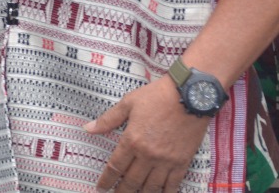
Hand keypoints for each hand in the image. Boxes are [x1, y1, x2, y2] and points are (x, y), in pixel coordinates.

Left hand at [85, 76, 208, 191]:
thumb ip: (108, 119)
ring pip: (151, 187)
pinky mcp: (182, 162)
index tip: (101, 187)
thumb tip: (88, 128)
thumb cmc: (157, 96)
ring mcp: (166, 161)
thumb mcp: (129, 103)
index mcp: (132, 140)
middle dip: (121, 191)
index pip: (115, 167)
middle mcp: (147, 155)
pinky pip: (172, 185)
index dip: (106, 180)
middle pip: (131, 181)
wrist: (190, 94)